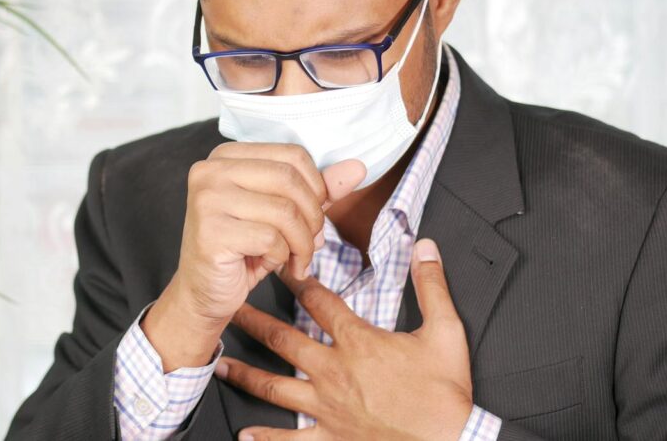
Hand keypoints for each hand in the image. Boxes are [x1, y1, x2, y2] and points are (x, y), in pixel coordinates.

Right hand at [142, 144, 365, 370]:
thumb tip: (357, 168)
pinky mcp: (211, 232)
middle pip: (290, 180)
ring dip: (302, 243)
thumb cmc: (243, 249)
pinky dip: (281, 257)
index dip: (316, 187)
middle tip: (311, 243)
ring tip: (295, 258)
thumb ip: (317, 189)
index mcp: (227, 155)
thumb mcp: (283, 214)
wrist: (204, 293)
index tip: (313, 214)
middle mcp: (211, 170)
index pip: (292, 155)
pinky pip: (270, 239)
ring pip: (284, 211)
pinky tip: (270, 265)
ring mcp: (207, 199)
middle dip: (312, 217)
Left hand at [215, 238, 473, 440]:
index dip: (298, 281)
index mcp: (358, 342)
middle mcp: (334, 371)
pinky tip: (246, 434)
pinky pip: (292, 439)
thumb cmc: (445, 393)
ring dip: (245, 373)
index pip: (320, 302)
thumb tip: (425, 245)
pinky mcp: (331, 437)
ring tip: (219, 363)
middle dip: (253, 321)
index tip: (278, 266)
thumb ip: (432, 286)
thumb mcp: (446, 332)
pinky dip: (267, 438)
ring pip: (276, 386)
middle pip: (284, 339)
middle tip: (229, 307)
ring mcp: (328, 406)